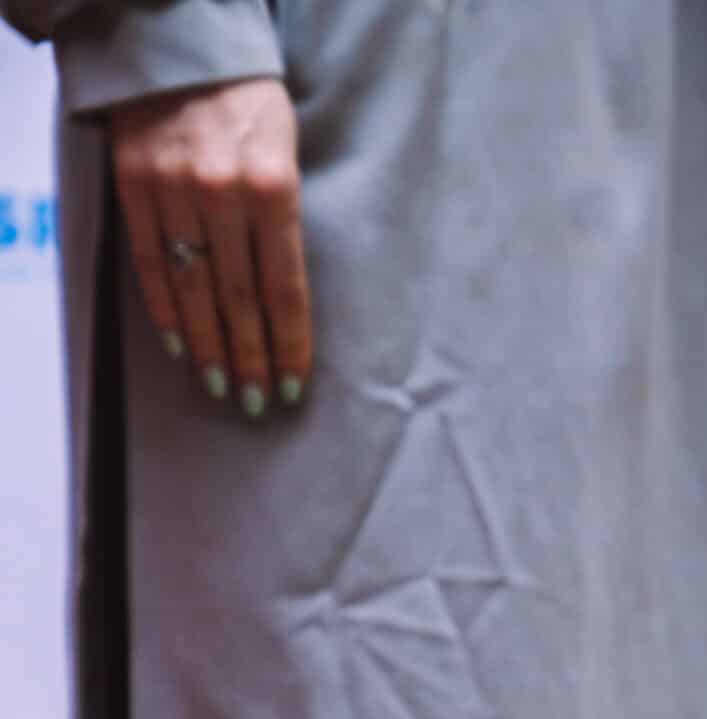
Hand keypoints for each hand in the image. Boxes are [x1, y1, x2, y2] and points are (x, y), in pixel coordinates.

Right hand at [109, 77, 310, 419]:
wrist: (183, 52)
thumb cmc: (252, 107)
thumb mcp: (289, 155)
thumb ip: (286, 220)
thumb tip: (287, 300)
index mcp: (274, 189)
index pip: (285, 288)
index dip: (290, 343)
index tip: (296, 385)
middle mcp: (222, 195)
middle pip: (239, 299)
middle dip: (251, 357)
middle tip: (260, 402)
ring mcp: (172, 191)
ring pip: (193, 288)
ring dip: (209, 345)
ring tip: (224, 387)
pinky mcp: (133, 186)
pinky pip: (148, 261)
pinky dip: (165, 308)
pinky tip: (180, 344)